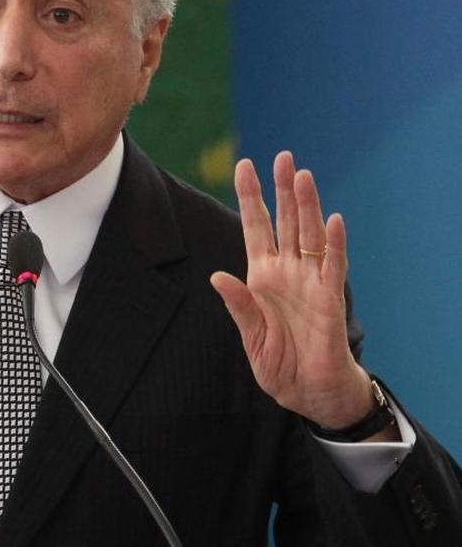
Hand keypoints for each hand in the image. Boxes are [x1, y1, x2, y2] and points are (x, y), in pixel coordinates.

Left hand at [210, 152, 379, 430]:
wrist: (309, 393)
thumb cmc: (279, 363)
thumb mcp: (250, 335)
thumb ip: (238, 305)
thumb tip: (217, 276)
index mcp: (262, 276)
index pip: (255, 228)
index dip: (251, 197)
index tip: (244, 165)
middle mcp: (287, 272)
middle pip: (285, 222)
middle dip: (281, 190)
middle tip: (281, 157)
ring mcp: (310, 282)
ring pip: (308, 235)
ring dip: (306, 206)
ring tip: (302, 176)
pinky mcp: (331, 300)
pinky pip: (333, 267)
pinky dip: (333, 244)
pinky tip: (332, 221)